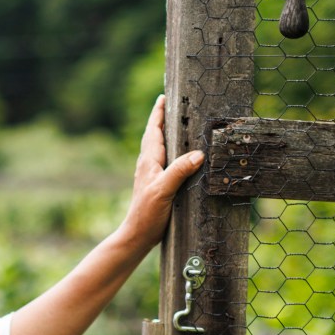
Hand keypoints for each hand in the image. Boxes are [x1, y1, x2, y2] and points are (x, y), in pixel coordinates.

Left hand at [119, 94, 203, 252]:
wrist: (136, 236)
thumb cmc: (147, 215)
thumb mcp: (164, 191)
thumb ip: (178, 172)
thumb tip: (198, 154)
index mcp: (148, 161)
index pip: (153, 131)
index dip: (158, 114)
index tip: (163, 97)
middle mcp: (148, 165)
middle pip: (154, 135)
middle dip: (161, 119)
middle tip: (171, 104)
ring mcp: (150, 175)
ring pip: (158, 147)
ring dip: (165, 134)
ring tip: (176, 124)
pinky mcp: (155, 185)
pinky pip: (163, 160)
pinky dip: (170, 151)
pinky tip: (178, 155)